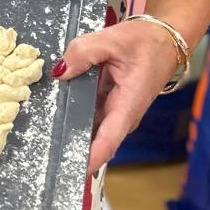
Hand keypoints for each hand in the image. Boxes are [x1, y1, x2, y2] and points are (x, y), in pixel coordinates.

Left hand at [54, 20, 181, 175]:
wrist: (165, 38)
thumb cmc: (147, 42)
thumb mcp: (113, 39)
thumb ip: (83, 52)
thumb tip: (60, 71)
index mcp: (128, 105)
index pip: (108, 142)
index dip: (89, 159)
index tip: (70, 171)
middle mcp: (122, 116)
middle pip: (94, 141)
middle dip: (71, 149)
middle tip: (44, 155)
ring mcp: (116, 113)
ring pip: (90, 129)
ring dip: (70, 131)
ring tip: (44, 135)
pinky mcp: (111, 106)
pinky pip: (90, 116)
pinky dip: (75, 115)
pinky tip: (57, 111)